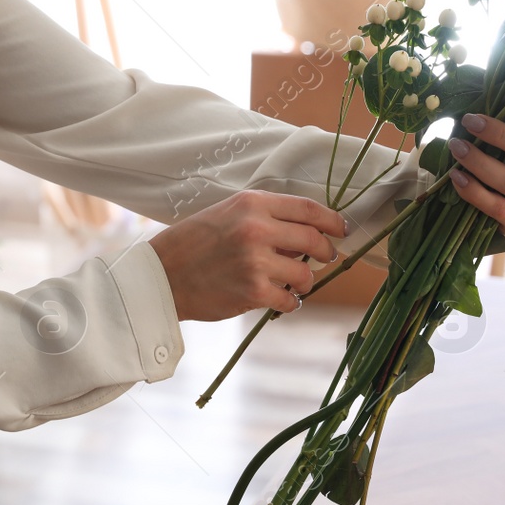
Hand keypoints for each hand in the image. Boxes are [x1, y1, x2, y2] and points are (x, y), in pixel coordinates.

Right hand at [146, 190, 346, 321]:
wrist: (162, 275)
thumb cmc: (194, 243)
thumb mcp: (228, 213)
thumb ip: (265, 217)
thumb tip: (306, 231)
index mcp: (252, 203)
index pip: (308, 208)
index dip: (332, 219)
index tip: (341, 229)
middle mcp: (256, 228)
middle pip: (314, 240)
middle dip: (326, 252)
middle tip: (327, 257)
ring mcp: (256, 261)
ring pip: (305, 274)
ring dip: (305, 282)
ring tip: (293, 283)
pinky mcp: (253, 291)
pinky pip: (290, 299)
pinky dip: (290, 302)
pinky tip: (280, 299)